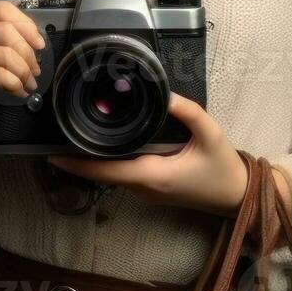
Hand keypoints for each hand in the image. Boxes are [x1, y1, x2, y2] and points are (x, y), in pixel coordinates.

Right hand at [0, 0, 46, 143]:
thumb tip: (34, 37)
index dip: (25, 24)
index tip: (38, 43)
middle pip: (4, 30)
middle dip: (27, 51)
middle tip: (35, 69)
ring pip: (3, 53)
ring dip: (23, 70)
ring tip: (28, 82)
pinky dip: (14, 83)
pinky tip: (18, 91)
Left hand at [47, 93, 249, 216]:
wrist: (237, 196)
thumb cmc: (223, 168)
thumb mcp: (211, 134)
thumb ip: (188, 112)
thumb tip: (166, 94)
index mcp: (153, 175)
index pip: (106, 171)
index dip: (78, 165)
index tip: (53, 156)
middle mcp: (145, 187)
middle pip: (103, 173)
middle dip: (79, 158)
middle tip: (58, 135)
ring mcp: (148, 191)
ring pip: (113, 174)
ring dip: (94, 160)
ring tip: (75, 136)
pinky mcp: (153, 188)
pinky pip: (124, 174)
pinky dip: (110, 161)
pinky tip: (105, 144)